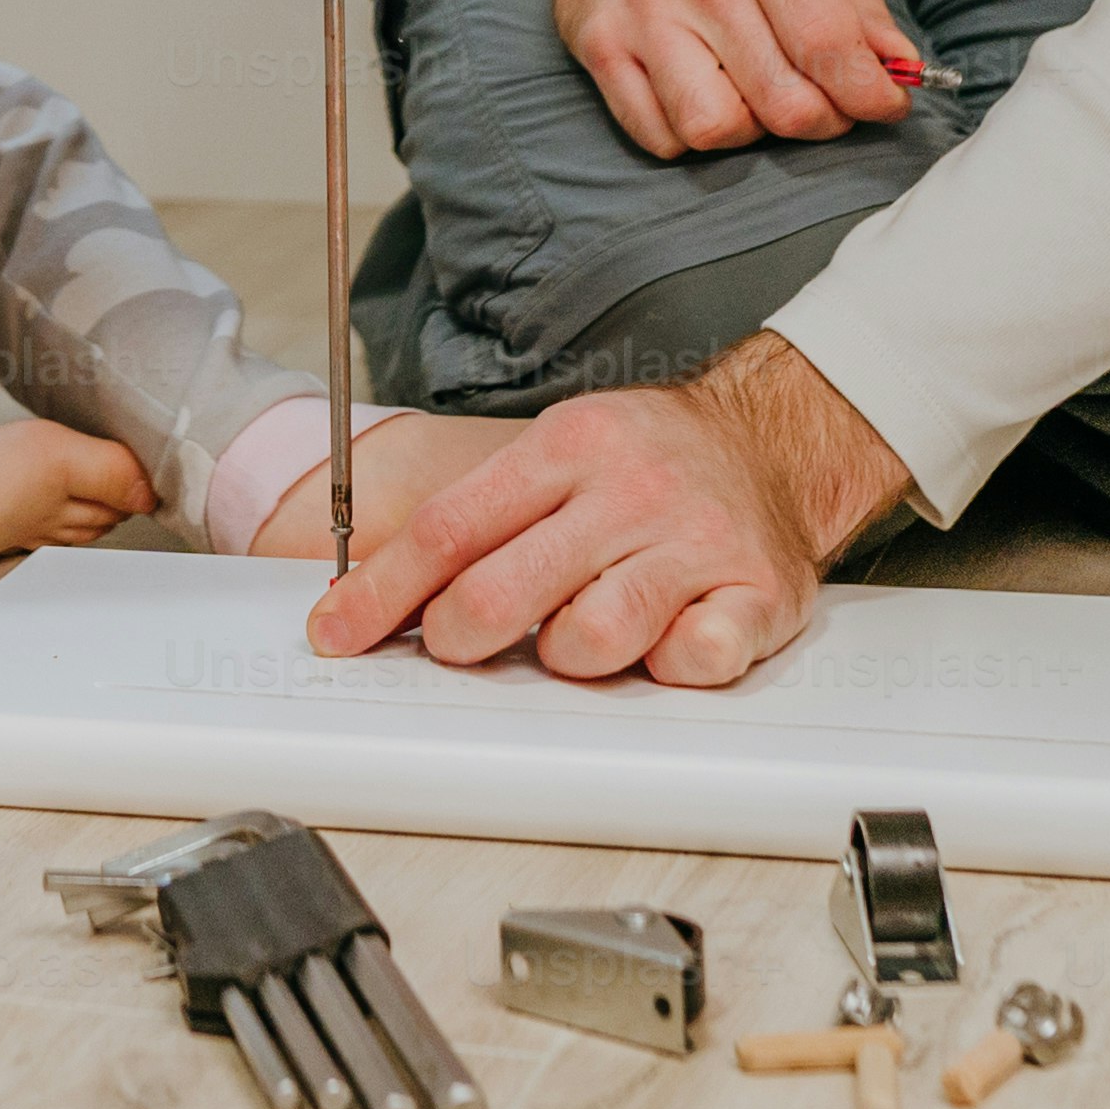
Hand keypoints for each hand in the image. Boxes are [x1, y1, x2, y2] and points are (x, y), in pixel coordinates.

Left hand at [303, 338, 913, 684]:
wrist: (772, 440)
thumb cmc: (647, 461)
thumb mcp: (555, 453)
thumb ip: (479, 516)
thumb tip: (371, 590)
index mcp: (568, 447)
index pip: (448, 529)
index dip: (379, 592)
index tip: (337, 633)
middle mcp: (632, 490)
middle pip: (503, 591)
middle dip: (458, 636)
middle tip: (457, 644)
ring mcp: (698, 543)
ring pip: (594, 636)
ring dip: (565, 656)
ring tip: (576, 636)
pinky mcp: (757, 594)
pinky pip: (696, 660)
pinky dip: (668, 668)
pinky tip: (662, 644)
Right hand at [541, 0, 913, 154]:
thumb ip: (860, 3)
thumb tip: (901, 70)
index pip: (827, 43)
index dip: (869, 92)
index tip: (885, 103)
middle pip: (781, 100)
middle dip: (822, 118)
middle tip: (827, 103)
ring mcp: (640, 14)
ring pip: (715, 128)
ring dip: (751, 130)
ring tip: (757, 95)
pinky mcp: (598, 46)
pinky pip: (658, 136)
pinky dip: (692, 135)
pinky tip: (707, 94)